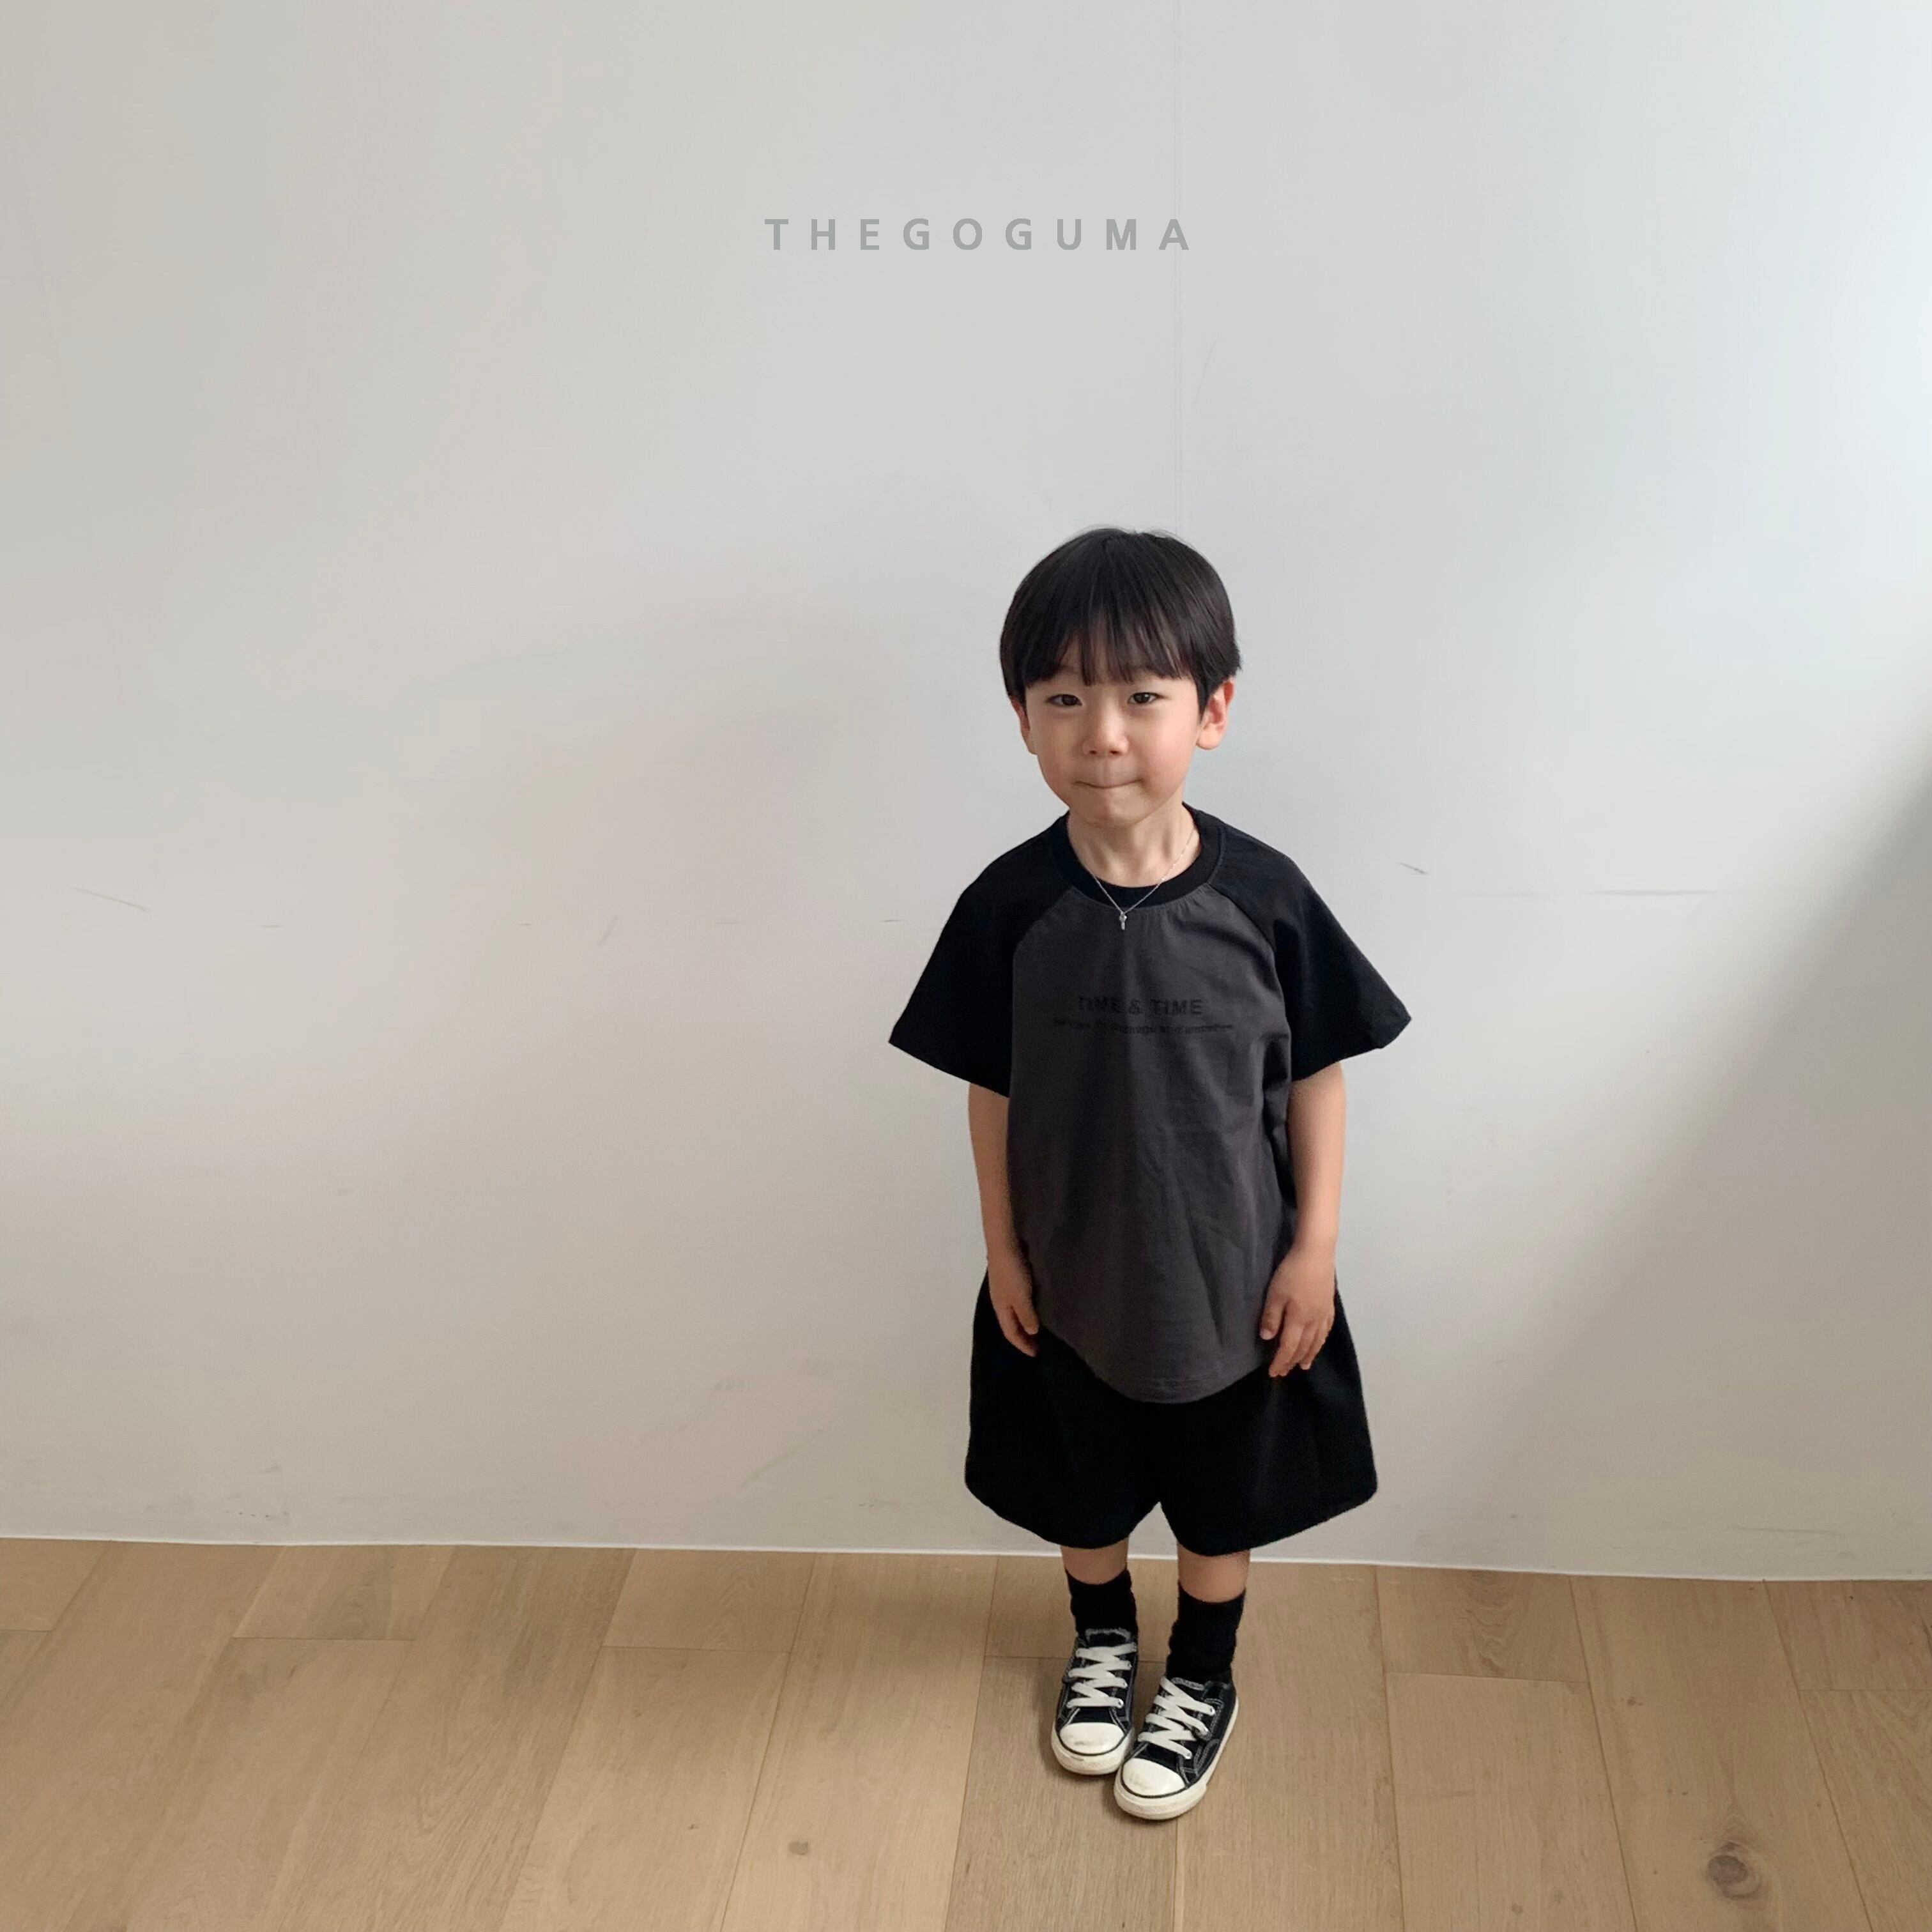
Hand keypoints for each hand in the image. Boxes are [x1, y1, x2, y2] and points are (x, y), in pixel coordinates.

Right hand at [988, 1249, 1041, 1356]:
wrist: (1004, 1242)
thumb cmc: (1012, 1272)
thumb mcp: (1021, 1297)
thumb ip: (1027, 1315)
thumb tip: (1032, 1331)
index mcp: (1001, 1308)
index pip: (1010, 1333)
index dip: (1022, 1344)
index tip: (1035, 1354)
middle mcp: (1001, 1300)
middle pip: (1011, 1323)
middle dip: (1023, 1335)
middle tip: (1038, 1344)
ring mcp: (1005, 1287)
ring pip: (1015, 1311)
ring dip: (1026, 1321)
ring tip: (1039, 1327)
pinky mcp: (1011, 1276)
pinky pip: (1019, 1299)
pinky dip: (1027, 1307)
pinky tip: (1036, 1304)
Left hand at [1259, 1244, 1335, 1375]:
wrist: (1317, 1254)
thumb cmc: (1292, 1272)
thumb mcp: (1275, 1294)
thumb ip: (1272, 1317)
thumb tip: (1268, 1339)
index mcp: (1299, 1320)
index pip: (1289, 1347)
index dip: (1281, 1361)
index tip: (1273, 1373)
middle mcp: (1313, 1321)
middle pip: (1303, 1347)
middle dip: (1293, 1361)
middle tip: (1285, 1372)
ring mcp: (1323, 1313)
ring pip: (1317, 1341)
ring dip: (1310, 1355)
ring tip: (1304, 1366)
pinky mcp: (1329, 1304)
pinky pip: (1326, 1329)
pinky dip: (1322, 1340)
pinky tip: (1320, 1341)